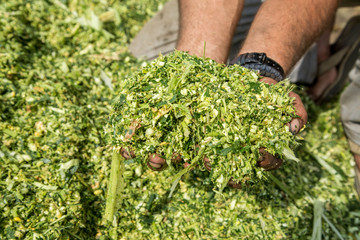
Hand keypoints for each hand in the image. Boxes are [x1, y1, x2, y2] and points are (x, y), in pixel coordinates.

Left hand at [121, 76, 307, 187]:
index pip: (237, 172)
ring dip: (160, 156)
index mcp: (234, 155)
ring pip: (171, 155)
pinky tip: (127, 141)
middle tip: (187, 159)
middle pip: (197, 167)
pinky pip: (154, 136)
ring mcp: (188, 139)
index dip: (234, 173)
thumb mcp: (279, 99)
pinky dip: (140, 139)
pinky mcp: (172, 125)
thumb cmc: (256, 93)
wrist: (234, 76)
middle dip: (190, 164)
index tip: (226, 165)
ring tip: (152, 153)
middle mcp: (210, 153)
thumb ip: (292, 112)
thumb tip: (294, 128)